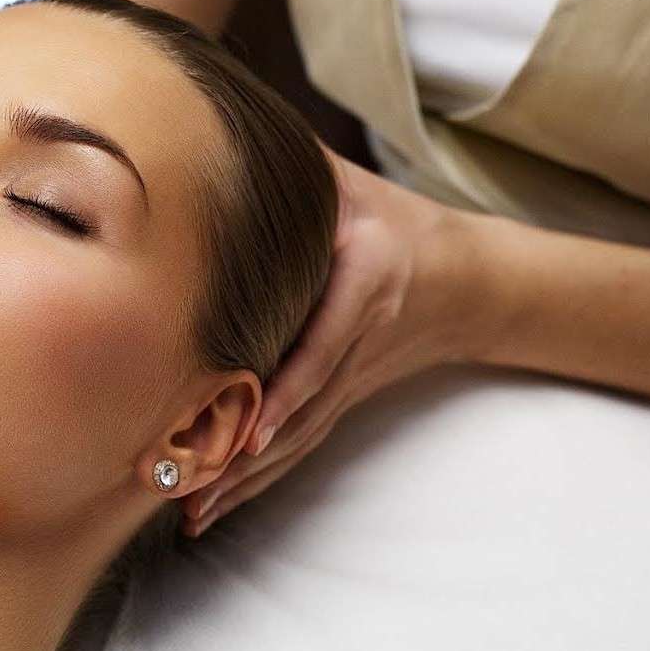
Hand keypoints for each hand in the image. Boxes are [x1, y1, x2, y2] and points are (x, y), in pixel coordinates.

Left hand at [180, 151, 481, 535]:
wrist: (463, 277)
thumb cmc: (390, 220)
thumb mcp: (349, 185)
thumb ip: (292, 170)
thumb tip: (211, 138)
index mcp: (365, 284)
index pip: (324, 345)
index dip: (289, 391)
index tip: (251, 429)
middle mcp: (356, 343)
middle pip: (300, 410)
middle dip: (243, 454)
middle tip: (186, 484)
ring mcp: (348, 382)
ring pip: (294, 439)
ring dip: (242, 480)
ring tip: (191, 512)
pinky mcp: (338, 401)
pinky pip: (295, 446)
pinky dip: (254, 480)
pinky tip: (212, 509)